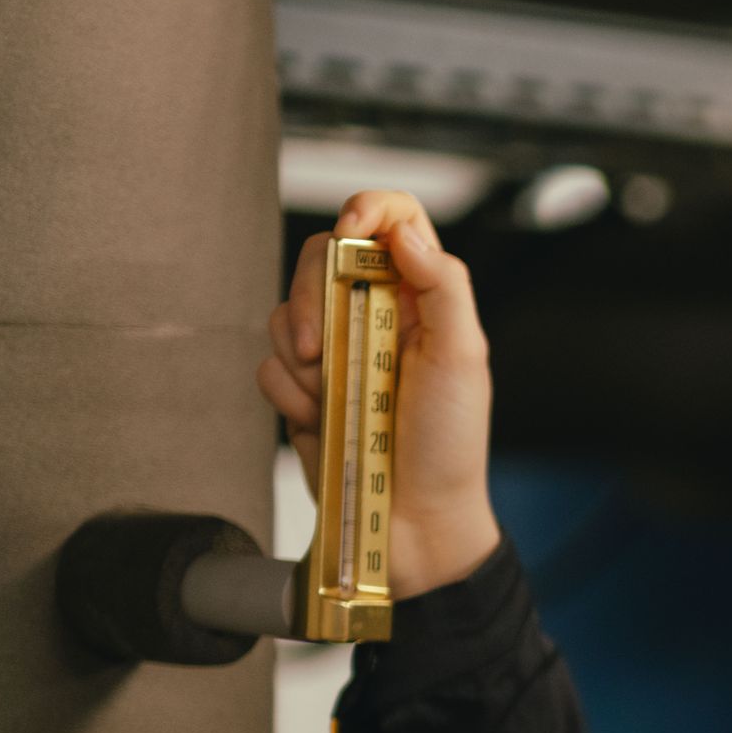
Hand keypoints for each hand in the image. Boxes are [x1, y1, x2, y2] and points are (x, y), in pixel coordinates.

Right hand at [260, 189, 502, 598]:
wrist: (413, 523)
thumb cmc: (449, 446)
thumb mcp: (463, 358)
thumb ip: (443, 285)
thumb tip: (403, 230)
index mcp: (422, 299)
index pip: (393, 220)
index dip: (366, 209)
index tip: (351, 228)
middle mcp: (375, 316)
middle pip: (322, 259)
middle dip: (313, 297)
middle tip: (324, 348)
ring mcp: (335, 353)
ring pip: (285, 313)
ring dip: (301, 356)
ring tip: (333, 399)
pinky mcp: (302, 391)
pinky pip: (268, 366)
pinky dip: (287, 393)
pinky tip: (319, 422)